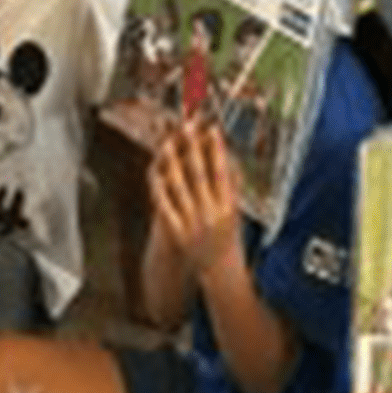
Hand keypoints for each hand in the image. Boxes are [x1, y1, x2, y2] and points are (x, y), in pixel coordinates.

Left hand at [148, 121, 244, 289]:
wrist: (219, 268)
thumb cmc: (228, 234)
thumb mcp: (236, 209)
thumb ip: (231, 184)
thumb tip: (228, 157)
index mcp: (228, 207)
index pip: (222, 172)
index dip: (216, 148)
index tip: (212, 128)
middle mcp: (211, 214)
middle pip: (199, 174)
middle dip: (193, 147)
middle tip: (188, 124)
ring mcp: (192, 223)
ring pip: (180, 186)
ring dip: (173, 161)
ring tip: (168, 141)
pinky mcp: (177, 231)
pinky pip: (165, 204)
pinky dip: (159, 186)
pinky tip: (154, 171)